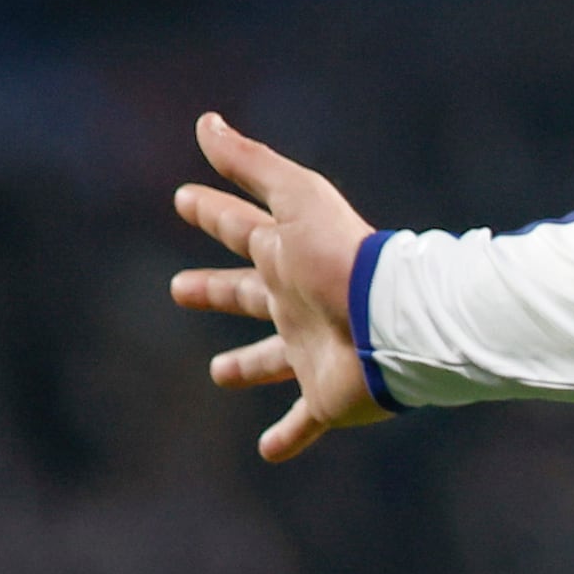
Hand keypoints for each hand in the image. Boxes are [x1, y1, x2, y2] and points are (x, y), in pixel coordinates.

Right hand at [169, 111, 388, 459]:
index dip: (212, 212)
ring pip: (273, 359)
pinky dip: (289, 436)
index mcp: (288, 257)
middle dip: (217, 290)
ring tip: (219, 374)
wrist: (394, 321)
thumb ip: (252, 163)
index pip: (241, 228)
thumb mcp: (295, 200)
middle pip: (249, 294)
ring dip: (248, 366)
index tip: (184, 197)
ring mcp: (314, 350)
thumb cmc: (343, 259)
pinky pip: (305, 421)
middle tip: (179, 288)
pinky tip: (268, 452)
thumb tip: (206, 121)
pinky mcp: (329, 396)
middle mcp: (299, 303)